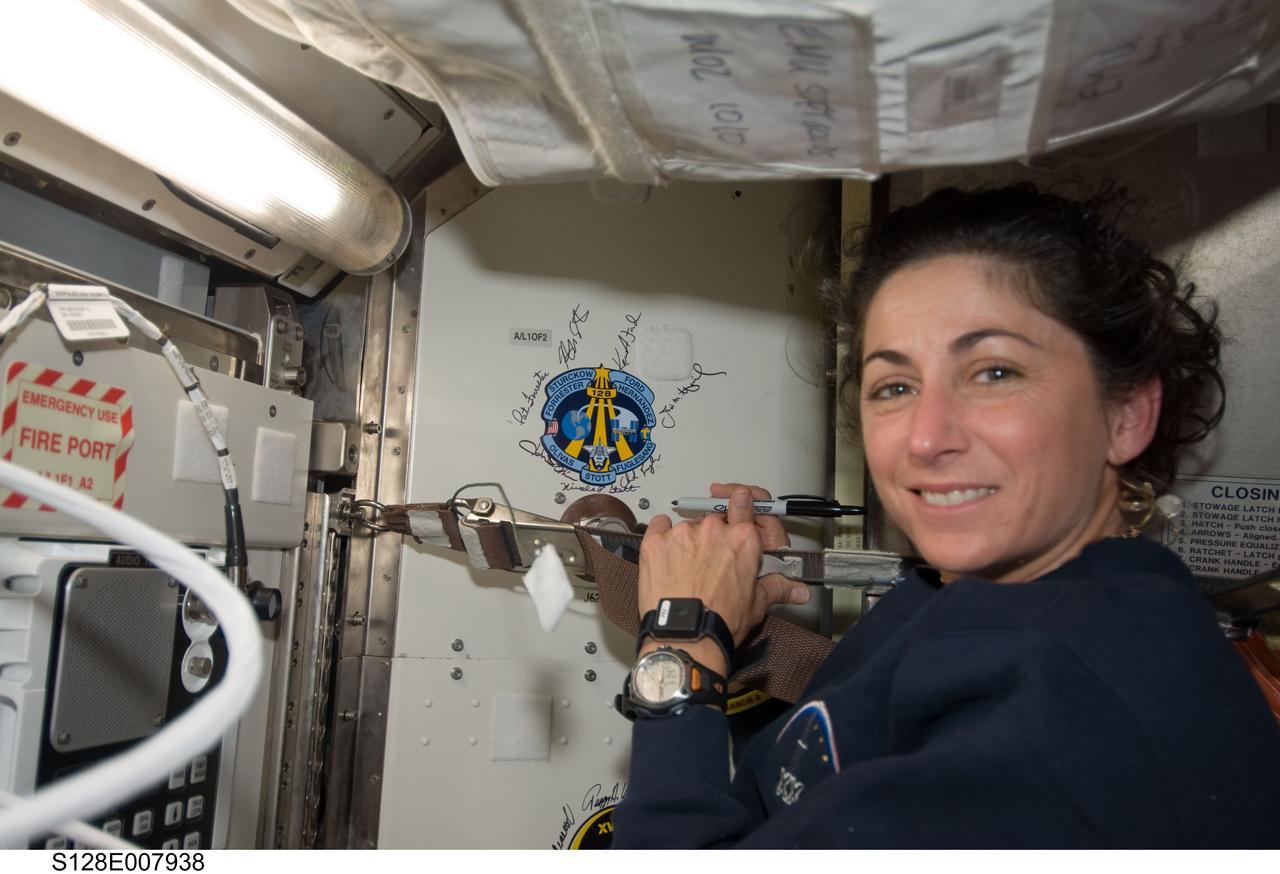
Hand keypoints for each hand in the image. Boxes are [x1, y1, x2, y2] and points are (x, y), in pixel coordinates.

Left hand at [638, 484, 810, 648]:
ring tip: (685, 571)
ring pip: (687, 527)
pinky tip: (666, 556)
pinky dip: (662, 536)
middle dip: (712, 538)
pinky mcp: (656, 541)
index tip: (738, 503)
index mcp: (743, 540)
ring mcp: (683, 533)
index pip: (744, 504)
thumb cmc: (720, 621)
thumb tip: (798, 591)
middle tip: (709, 563)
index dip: (741, 504)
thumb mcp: (757, 604)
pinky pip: (659, 526)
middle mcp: (713, 530)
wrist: (685, 635)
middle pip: (714, 521)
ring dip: (687, 542)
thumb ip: (777, 588)